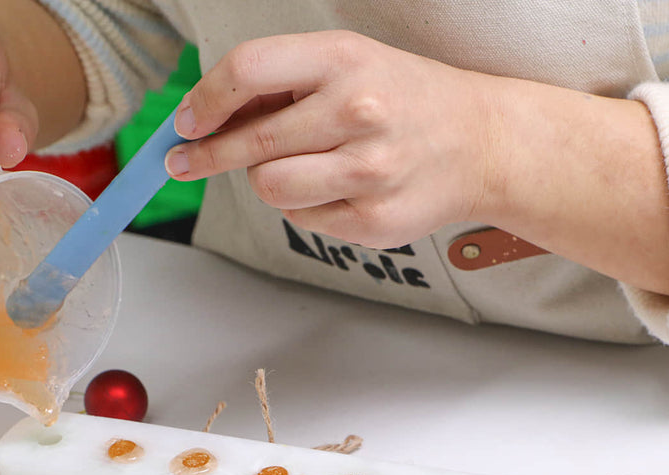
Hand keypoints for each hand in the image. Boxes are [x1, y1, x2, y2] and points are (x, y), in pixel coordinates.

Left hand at [166, 31, 505, 248]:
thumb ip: (286, 83)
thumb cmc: (407, 101)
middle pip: (251, 143)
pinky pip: (303, 218)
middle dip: (209, 154)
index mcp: (346, 60)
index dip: (205, 99)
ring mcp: (368, 172)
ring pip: (270, 186)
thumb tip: (212, 114)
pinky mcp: (372, 220)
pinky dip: (303, 205)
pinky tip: (333, 189)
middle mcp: (358, 113)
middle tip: (186, 161)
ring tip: (292, 167)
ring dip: (266, 180)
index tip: (186, 120)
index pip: (249, 70)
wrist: (481, 144)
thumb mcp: (352, 63)